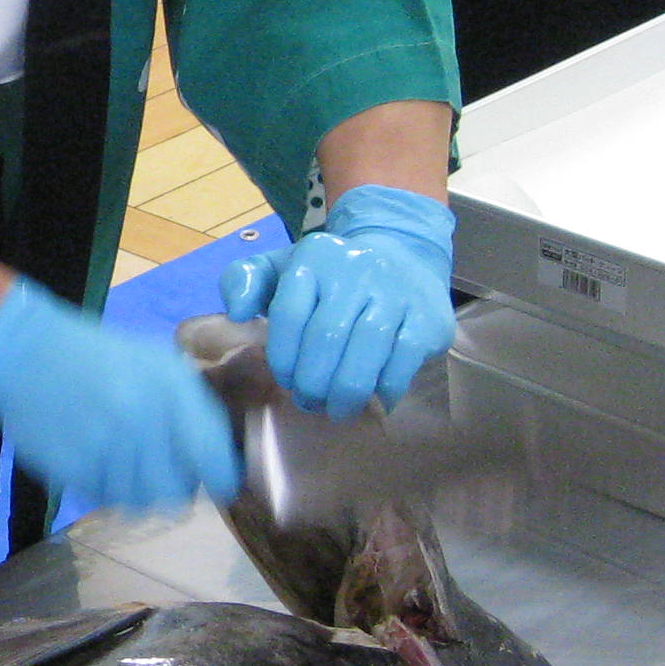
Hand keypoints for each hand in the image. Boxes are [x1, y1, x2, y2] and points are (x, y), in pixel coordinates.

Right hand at [0, 281, 240, 515]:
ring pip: (139, 501)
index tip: (219, 482)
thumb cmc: (100, 356)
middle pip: (177, 492)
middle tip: (166, 474)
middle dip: (176, 487)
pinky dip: (104, 487)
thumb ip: (193, 405)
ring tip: (126, 466)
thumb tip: (220, 457)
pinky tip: (96, 460)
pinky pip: (102, 497)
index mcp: (169, 390)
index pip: (213, 458)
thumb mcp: (157, 363)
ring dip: (138, 490)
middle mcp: (140, 419)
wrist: (27, 351)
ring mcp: (103, 446)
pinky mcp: (70, 466)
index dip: (221, 477)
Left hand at [218, 185, 458, 412]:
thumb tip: (237, 312)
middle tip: (310, 402)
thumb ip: (244, 281)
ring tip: (338, 409)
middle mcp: (356, 268)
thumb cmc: (331, 277)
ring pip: (367, 349)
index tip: (286, 380)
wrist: (403, 256)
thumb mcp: (283, 267)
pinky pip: (403, 359)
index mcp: (314, 256)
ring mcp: (396, 291)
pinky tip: (375, 399)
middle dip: (313, 381)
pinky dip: (386, 387)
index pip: (289, 313)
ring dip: (346, 391)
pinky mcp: (427, 316)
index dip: (284, 356)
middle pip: (327, 336)